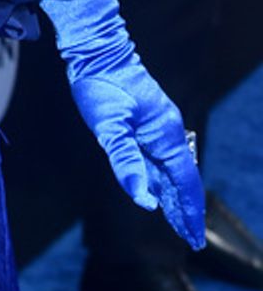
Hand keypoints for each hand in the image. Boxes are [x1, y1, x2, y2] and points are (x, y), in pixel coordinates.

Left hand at [43, 0, 204, 248]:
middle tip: (190, 240)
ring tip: (177, 223)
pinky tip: (158, 188)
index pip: (185, 183)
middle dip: (186, 210)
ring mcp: (159, 125)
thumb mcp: (109, 127)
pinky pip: (160, 157)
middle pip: (182, 179)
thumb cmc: (101, 86)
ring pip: (171, 169)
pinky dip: (163, 178)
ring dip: (175, 196)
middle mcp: (169, 131)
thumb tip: (145, 201)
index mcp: (166, 135)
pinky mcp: (148, 120)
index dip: (189, 212)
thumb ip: (126, 163)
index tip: (194, 238)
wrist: (96, 50)